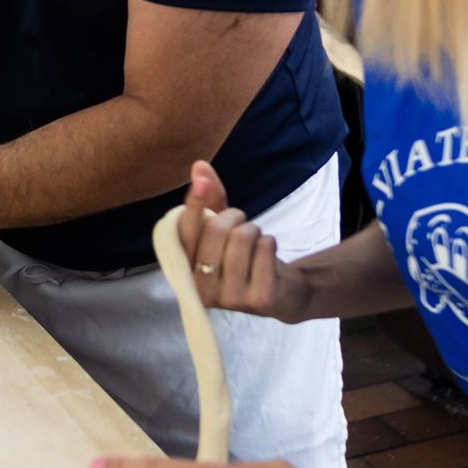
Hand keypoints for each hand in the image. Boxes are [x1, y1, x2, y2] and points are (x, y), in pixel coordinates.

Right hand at [176, 159, 311, 321]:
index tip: (202, 183)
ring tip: (255, 242)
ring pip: (242, 238)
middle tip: (242, 223)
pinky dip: (270, 242)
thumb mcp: (225, 229)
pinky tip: (268, 256)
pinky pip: (264, 249)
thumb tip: (199, 167)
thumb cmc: (245, 257)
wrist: (284, 293)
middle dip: (234, 217)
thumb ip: (210, 200)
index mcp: (186, 272)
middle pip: (215, 231)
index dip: (193, 206)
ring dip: (255, 230)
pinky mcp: (258, 299)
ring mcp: (230, 298)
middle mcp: (201, 290)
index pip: (183, 234)